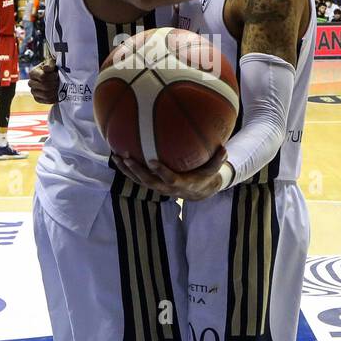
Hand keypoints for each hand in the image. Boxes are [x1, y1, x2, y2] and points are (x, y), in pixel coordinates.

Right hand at [29, 58, 59, 103]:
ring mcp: (34, 91)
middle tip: (60, 82)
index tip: (56, 74)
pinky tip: (58, 94)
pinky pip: (46, 101)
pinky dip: (54, 98)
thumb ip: (49, 64)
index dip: (52, 76)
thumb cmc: (52, 68)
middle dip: (55, 84)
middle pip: (45, 86)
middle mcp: (31, 83)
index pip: (43, 77)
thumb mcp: (51, 62)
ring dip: (55, 91)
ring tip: (59, 87)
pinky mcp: (37, 98)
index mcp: (32, 73)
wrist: (53, 76)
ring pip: (46, 95)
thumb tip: (46, 68)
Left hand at [112, 148, 227, 201]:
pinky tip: (117, 156)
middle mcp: (166, 187)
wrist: (197, 192)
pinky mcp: (151, 183)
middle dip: (137, 170)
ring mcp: (157, 186)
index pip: (169, 179)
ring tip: (116, 156)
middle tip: (127, 158)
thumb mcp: (213, 170)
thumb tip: (224, 148)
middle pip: (149, 181)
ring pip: (139, 180)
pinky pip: (136, 177)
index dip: (160, 171)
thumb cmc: (205, 177)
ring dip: (127, 169)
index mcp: (181, 184)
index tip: (152, 160)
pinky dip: (126, 168)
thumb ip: (217, 160)